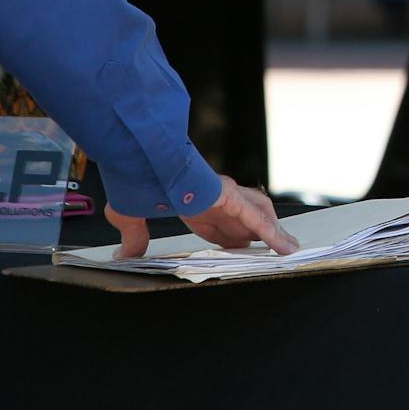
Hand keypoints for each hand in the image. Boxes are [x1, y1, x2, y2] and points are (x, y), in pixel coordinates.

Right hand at [106, 175, 298, 259]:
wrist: (135, 154)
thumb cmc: (131, 175)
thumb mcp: (130, 214)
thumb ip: (133, 235)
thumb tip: (124, 254)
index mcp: (190, 198)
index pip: (216, 222)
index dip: (227, 237)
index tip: (235, 249)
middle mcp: (212, 195)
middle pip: (243, 218)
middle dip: (254, 234)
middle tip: (264, 250)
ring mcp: (223, 194)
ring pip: (258, 215)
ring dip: (271, 232)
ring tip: (284, 250)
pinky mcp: (229, 196)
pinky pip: (256, 219)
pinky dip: (272, 234)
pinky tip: (283, 247)